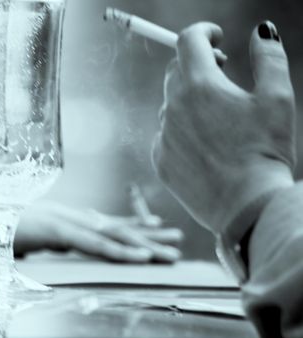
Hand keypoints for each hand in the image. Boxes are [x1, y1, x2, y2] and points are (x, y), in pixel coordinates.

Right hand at [14, 201, 182, 262]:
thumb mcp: (31, 233)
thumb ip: (50, 237)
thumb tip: (61, 241)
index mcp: (68, 217)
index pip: (105, 222)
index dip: (133, 225)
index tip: (156, 227)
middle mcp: (73, 216)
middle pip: (117, 227)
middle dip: (149, 235)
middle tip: (178, 239)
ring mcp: (68, 221)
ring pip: (114, 235)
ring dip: (145, 245)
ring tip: (171, 251)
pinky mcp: (60, 230)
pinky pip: (95, 244)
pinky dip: (120, 251)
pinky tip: (142, 258)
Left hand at [152, 22, 295, 234]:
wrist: (246, 206)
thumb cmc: (265, 151)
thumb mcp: (277, 99)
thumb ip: (269, 58)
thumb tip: (262, 31)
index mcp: (200, 86)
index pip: (188, 40)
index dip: (203, 32)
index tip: (216, 36)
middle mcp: (174, 108)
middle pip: (176, 71)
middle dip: (198, 65)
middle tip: (221, 71)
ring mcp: (163, 135)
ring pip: (171, 105)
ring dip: (189, 101)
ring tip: (218, 118)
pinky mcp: (160, 160)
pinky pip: (166, 136)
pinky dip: (181, 132)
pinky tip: (205, 147)